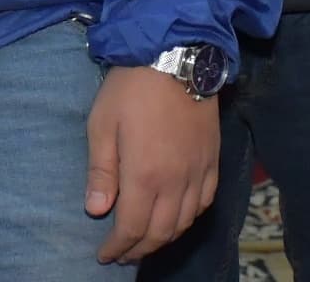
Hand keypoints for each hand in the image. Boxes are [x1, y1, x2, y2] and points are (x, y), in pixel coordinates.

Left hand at [85, 64, 218, 264]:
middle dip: (139, 249)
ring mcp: (198, 171)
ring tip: (146, 240)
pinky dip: (189, 217)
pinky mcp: (212, 159)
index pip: (133, 228)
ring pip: (185, 221)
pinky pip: (205, 202)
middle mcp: (176, 181)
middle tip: (122, 254)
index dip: (118, 247)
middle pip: (161, 232)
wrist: (176, 55)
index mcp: (145, 175)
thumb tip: (97, 210)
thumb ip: (101, 171)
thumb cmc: (131, 88)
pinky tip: (177, 216)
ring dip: (164, 238)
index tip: (105, 255)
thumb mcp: (102, 124)